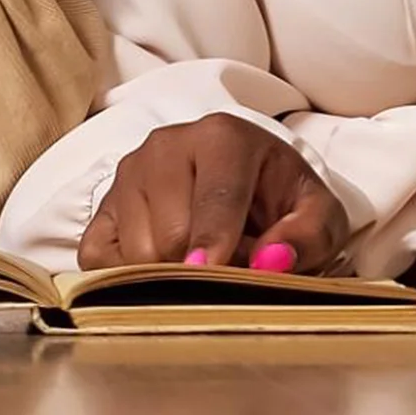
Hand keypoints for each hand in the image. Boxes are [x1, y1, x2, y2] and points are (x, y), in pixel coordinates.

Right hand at [78, 114, 348, 274]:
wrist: (240, 178)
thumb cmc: (277, 197)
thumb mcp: (316, 211)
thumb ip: (309, 234)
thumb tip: (274, 261)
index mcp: (222, 136)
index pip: (215, 196)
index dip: (215, 240)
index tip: (211, 270)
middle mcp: (167, 145)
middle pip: (174, 232)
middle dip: (202, 268)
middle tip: (229, 271)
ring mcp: (129, 174)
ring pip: (137, 250)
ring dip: (170, 276)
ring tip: (198, 260)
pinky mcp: (103, 206)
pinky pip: (99, 259)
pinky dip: (128, 278)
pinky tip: (161, 265)